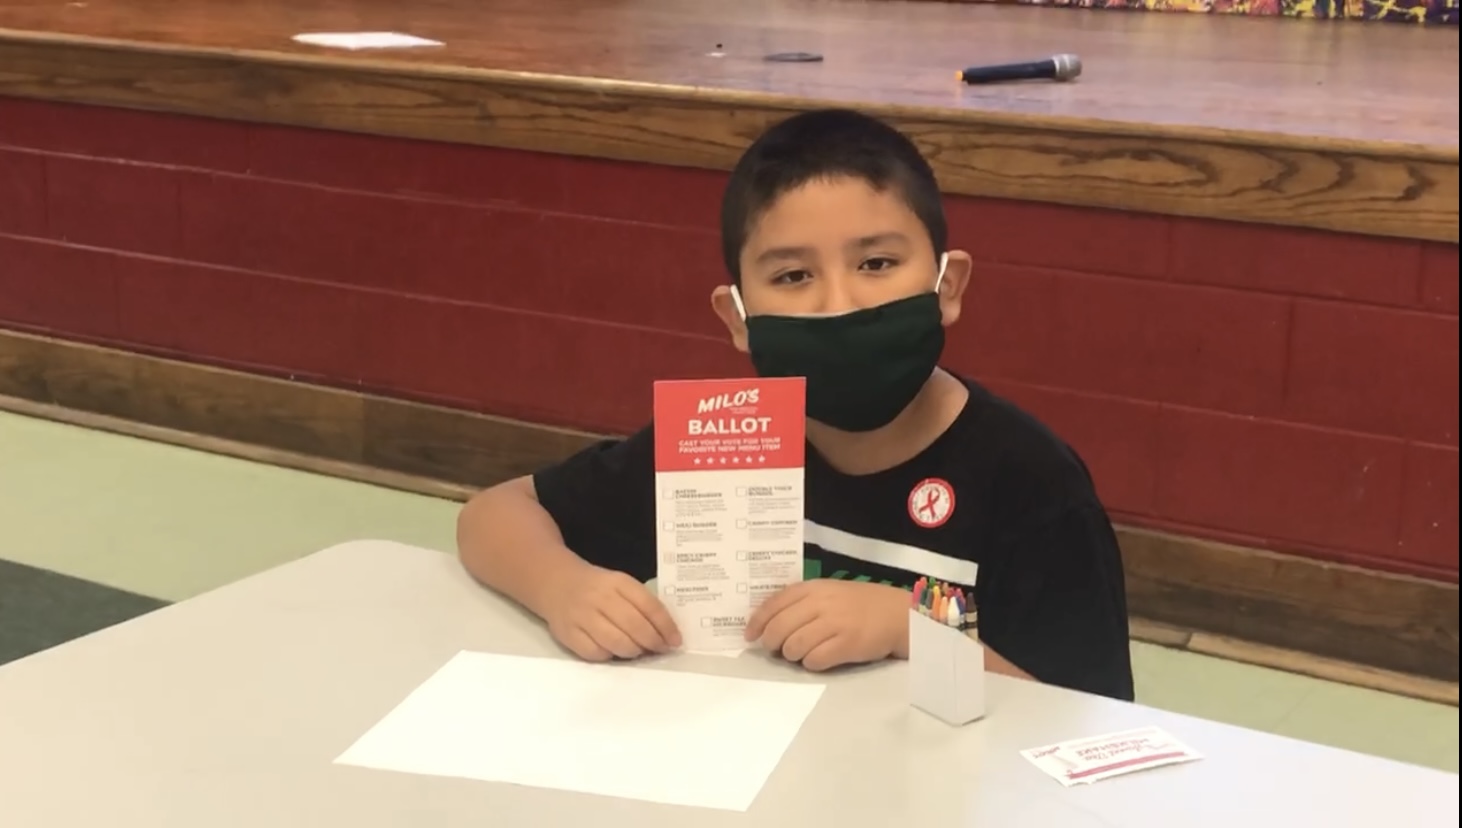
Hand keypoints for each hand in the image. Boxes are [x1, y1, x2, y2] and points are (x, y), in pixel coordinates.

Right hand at [541, 563, 681, 660]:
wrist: (556, 583)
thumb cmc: (597, 587)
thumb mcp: (620, 585)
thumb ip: (641, 604)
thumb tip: (666, 634)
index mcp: (618, 582)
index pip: (649, 605)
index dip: (666, 626)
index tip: (675, 640)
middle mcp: (600, 598)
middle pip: (634, 626)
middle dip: (653, 642)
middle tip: (661, 650)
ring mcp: (582, 616)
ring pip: (616, 642)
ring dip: (633, 651)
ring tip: (639, 651)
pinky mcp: (568, 634)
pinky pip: (595, 653)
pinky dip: (609, 656)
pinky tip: (614, 652)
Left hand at [744, 580, 906, 671]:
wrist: (898, 614)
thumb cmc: (860, 604)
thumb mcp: (829, 592)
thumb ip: (802, 602)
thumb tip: (769, 623)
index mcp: (813, 588)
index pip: (774, 604)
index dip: (757, 622)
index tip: (750, 636)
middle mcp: (821, 603)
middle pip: (779, 628)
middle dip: (772, 643)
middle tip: (775, 649)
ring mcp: (834, 623)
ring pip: (794, 646)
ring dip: (792, 655)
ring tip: (801, 654)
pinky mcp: (847, 644)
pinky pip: (815, 660)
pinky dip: (812, 664)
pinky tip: (819, 659)